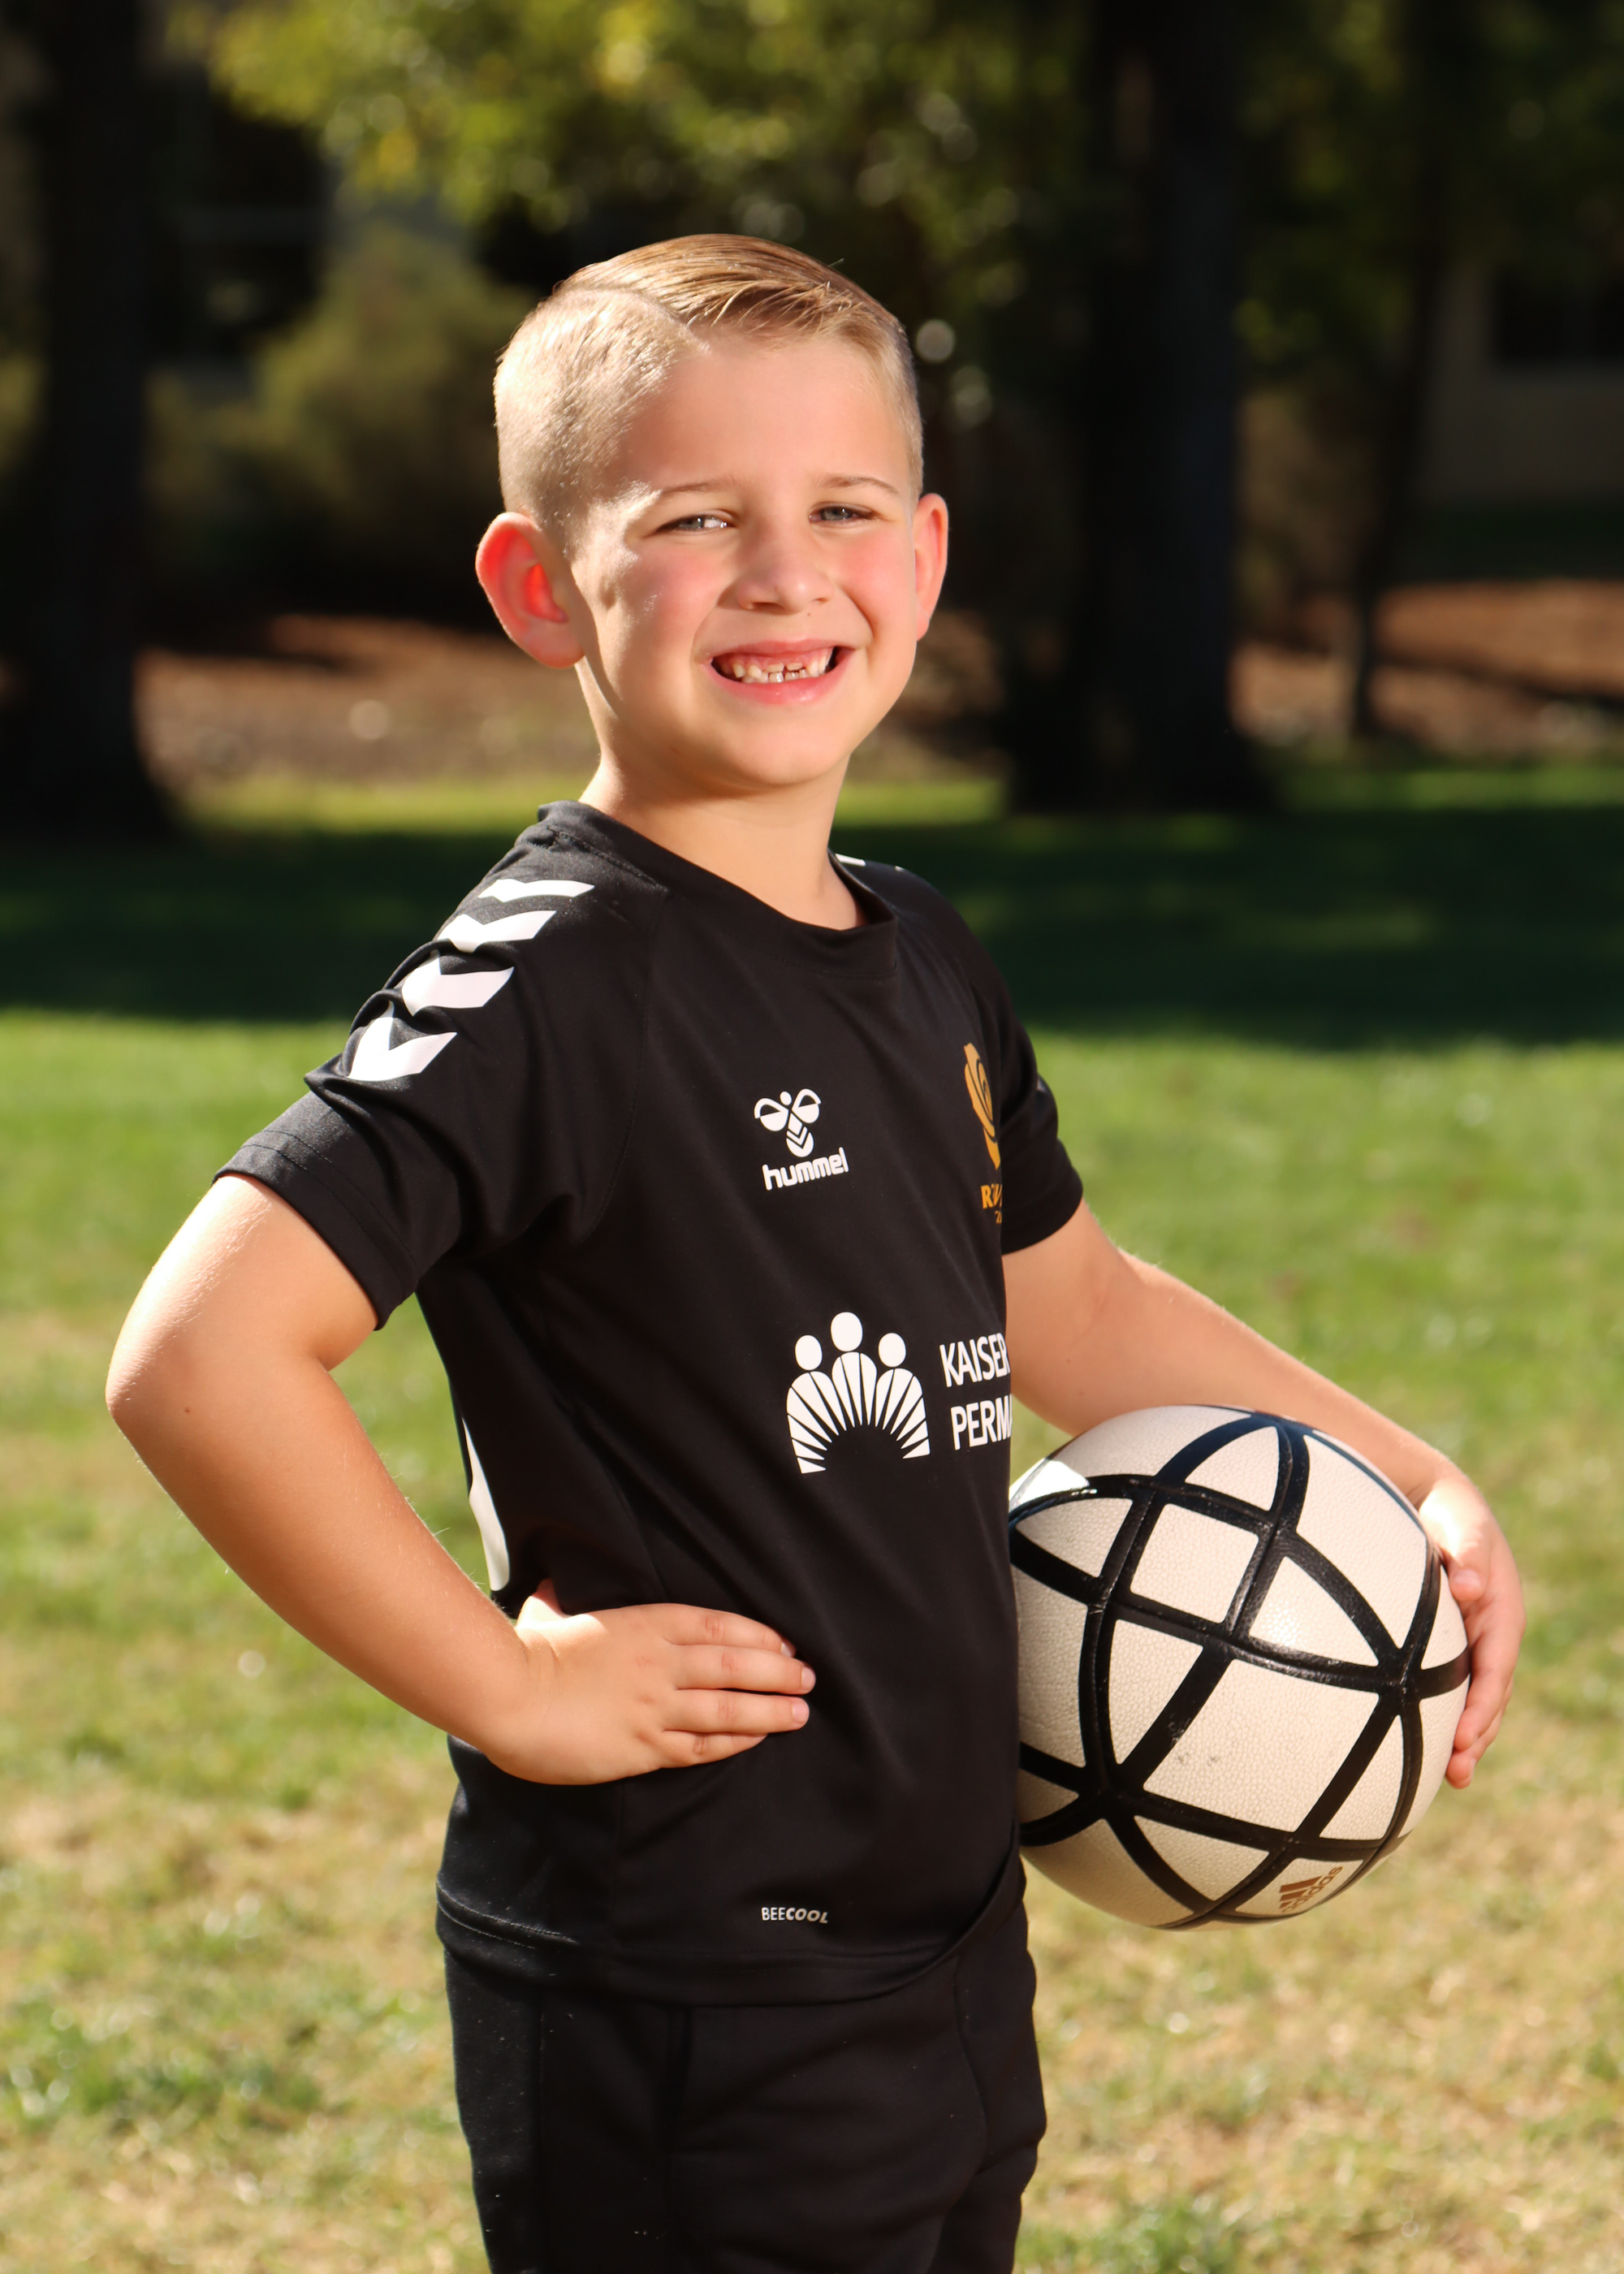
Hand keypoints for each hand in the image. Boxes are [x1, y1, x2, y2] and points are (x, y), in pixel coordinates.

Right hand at [476, 1588, 815, 1784]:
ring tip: (800, 1712)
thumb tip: (551, 1586)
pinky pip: (701, 1746)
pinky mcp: (644, 1747)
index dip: (758, 1634)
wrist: (508, 1695)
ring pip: (729, 1707)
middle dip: (779, 1670)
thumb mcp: (553, 1608)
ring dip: (770, 1709)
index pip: (719, 1624)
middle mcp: (661, 1663)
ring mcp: (655, 1706)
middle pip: (737, 1664)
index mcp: (645, 1623)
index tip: (784, 1642)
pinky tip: (755, 1739)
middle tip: (809, 1676)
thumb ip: (565, 1599)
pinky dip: (734, 1742)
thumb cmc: (527, 1649)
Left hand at [1415, 1472, 1524, 1786]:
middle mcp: (1494, 1635)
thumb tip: (1469, 1588)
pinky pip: (1455, 1687)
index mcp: (1501, 1613)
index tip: (1465, 1737)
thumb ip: (1467, 1555)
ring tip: (1452, 1776)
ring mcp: (1476, 1643)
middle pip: (1492, 1695)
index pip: (1496, 1668)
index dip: (1483, 1705)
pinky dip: (1449, 1717)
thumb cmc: (1452, 1516)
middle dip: (1478, 1736)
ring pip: (1477, 1699)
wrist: (1439, 1503)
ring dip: (1469, 1738)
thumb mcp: (1463, 1529)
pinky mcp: (1455, 1646)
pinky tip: (1429, 1747)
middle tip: (1457, 1772)